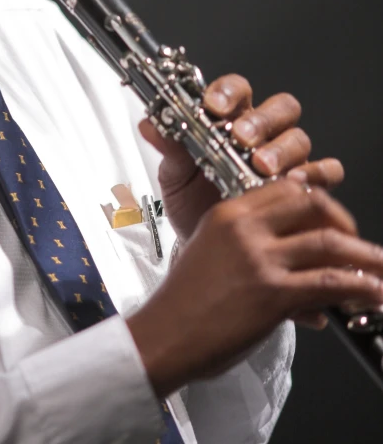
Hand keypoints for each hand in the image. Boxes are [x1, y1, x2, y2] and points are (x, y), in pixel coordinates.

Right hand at [127, 180, 382, 397]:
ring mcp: (259, 258)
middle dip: (345, 219)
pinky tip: (374, 293)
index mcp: (229, 213)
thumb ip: (251, 248)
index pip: (286, 187)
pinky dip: (360, 286)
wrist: (162, 335)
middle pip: (311, 202)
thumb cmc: (183, 302)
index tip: (333, 218)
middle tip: (359, 243)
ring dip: (366, 255)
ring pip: (329, 241)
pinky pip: (329, 282)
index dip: (318, 200)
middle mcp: (245, 228)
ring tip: (382, 268)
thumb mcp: (211, 254)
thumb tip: (298, 269)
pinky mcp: (271, 292)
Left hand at [140, 73, 343, 242]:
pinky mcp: (305, 188)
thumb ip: (170, 147)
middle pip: (279, 108)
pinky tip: (295, 184)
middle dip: (261, 121)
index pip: (237, 90)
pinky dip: (316, 175)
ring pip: (299, 138)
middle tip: (241, 138)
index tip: (213, 106)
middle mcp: (264, 134)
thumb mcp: (175, 175)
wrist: (204, 244)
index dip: (228, 92)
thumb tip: (150, 124)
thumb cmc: (191, 203)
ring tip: (262, 167)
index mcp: (230, 119)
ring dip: (282, 150)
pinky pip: (325, 172)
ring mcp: (287, 159)